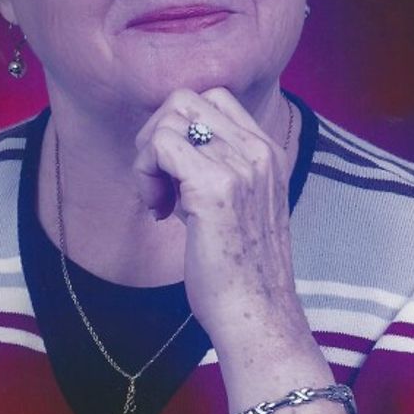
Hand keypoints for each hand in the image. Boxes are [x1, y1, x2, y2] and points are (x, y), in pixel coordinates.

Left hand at [133, 88, 307, 350]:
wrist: (257, 316)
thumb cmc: (240, 269)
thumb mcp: (241, 204)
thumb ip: (218, 167)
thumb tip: (167, 143)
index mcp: (268, 152)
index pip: (213, 97)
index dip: (180, 127)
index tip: (175, 172)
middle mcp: (259, 151)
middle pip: (185, 99)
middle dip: (157, 135)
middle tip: (158, 183)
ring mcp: (240, 166)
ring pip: (168, 120)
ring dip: (148, 157)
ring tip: (159, 199)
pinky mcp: (214, 187)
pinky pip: (160, 145)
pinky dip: (145, 173)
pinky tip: (159, 210)